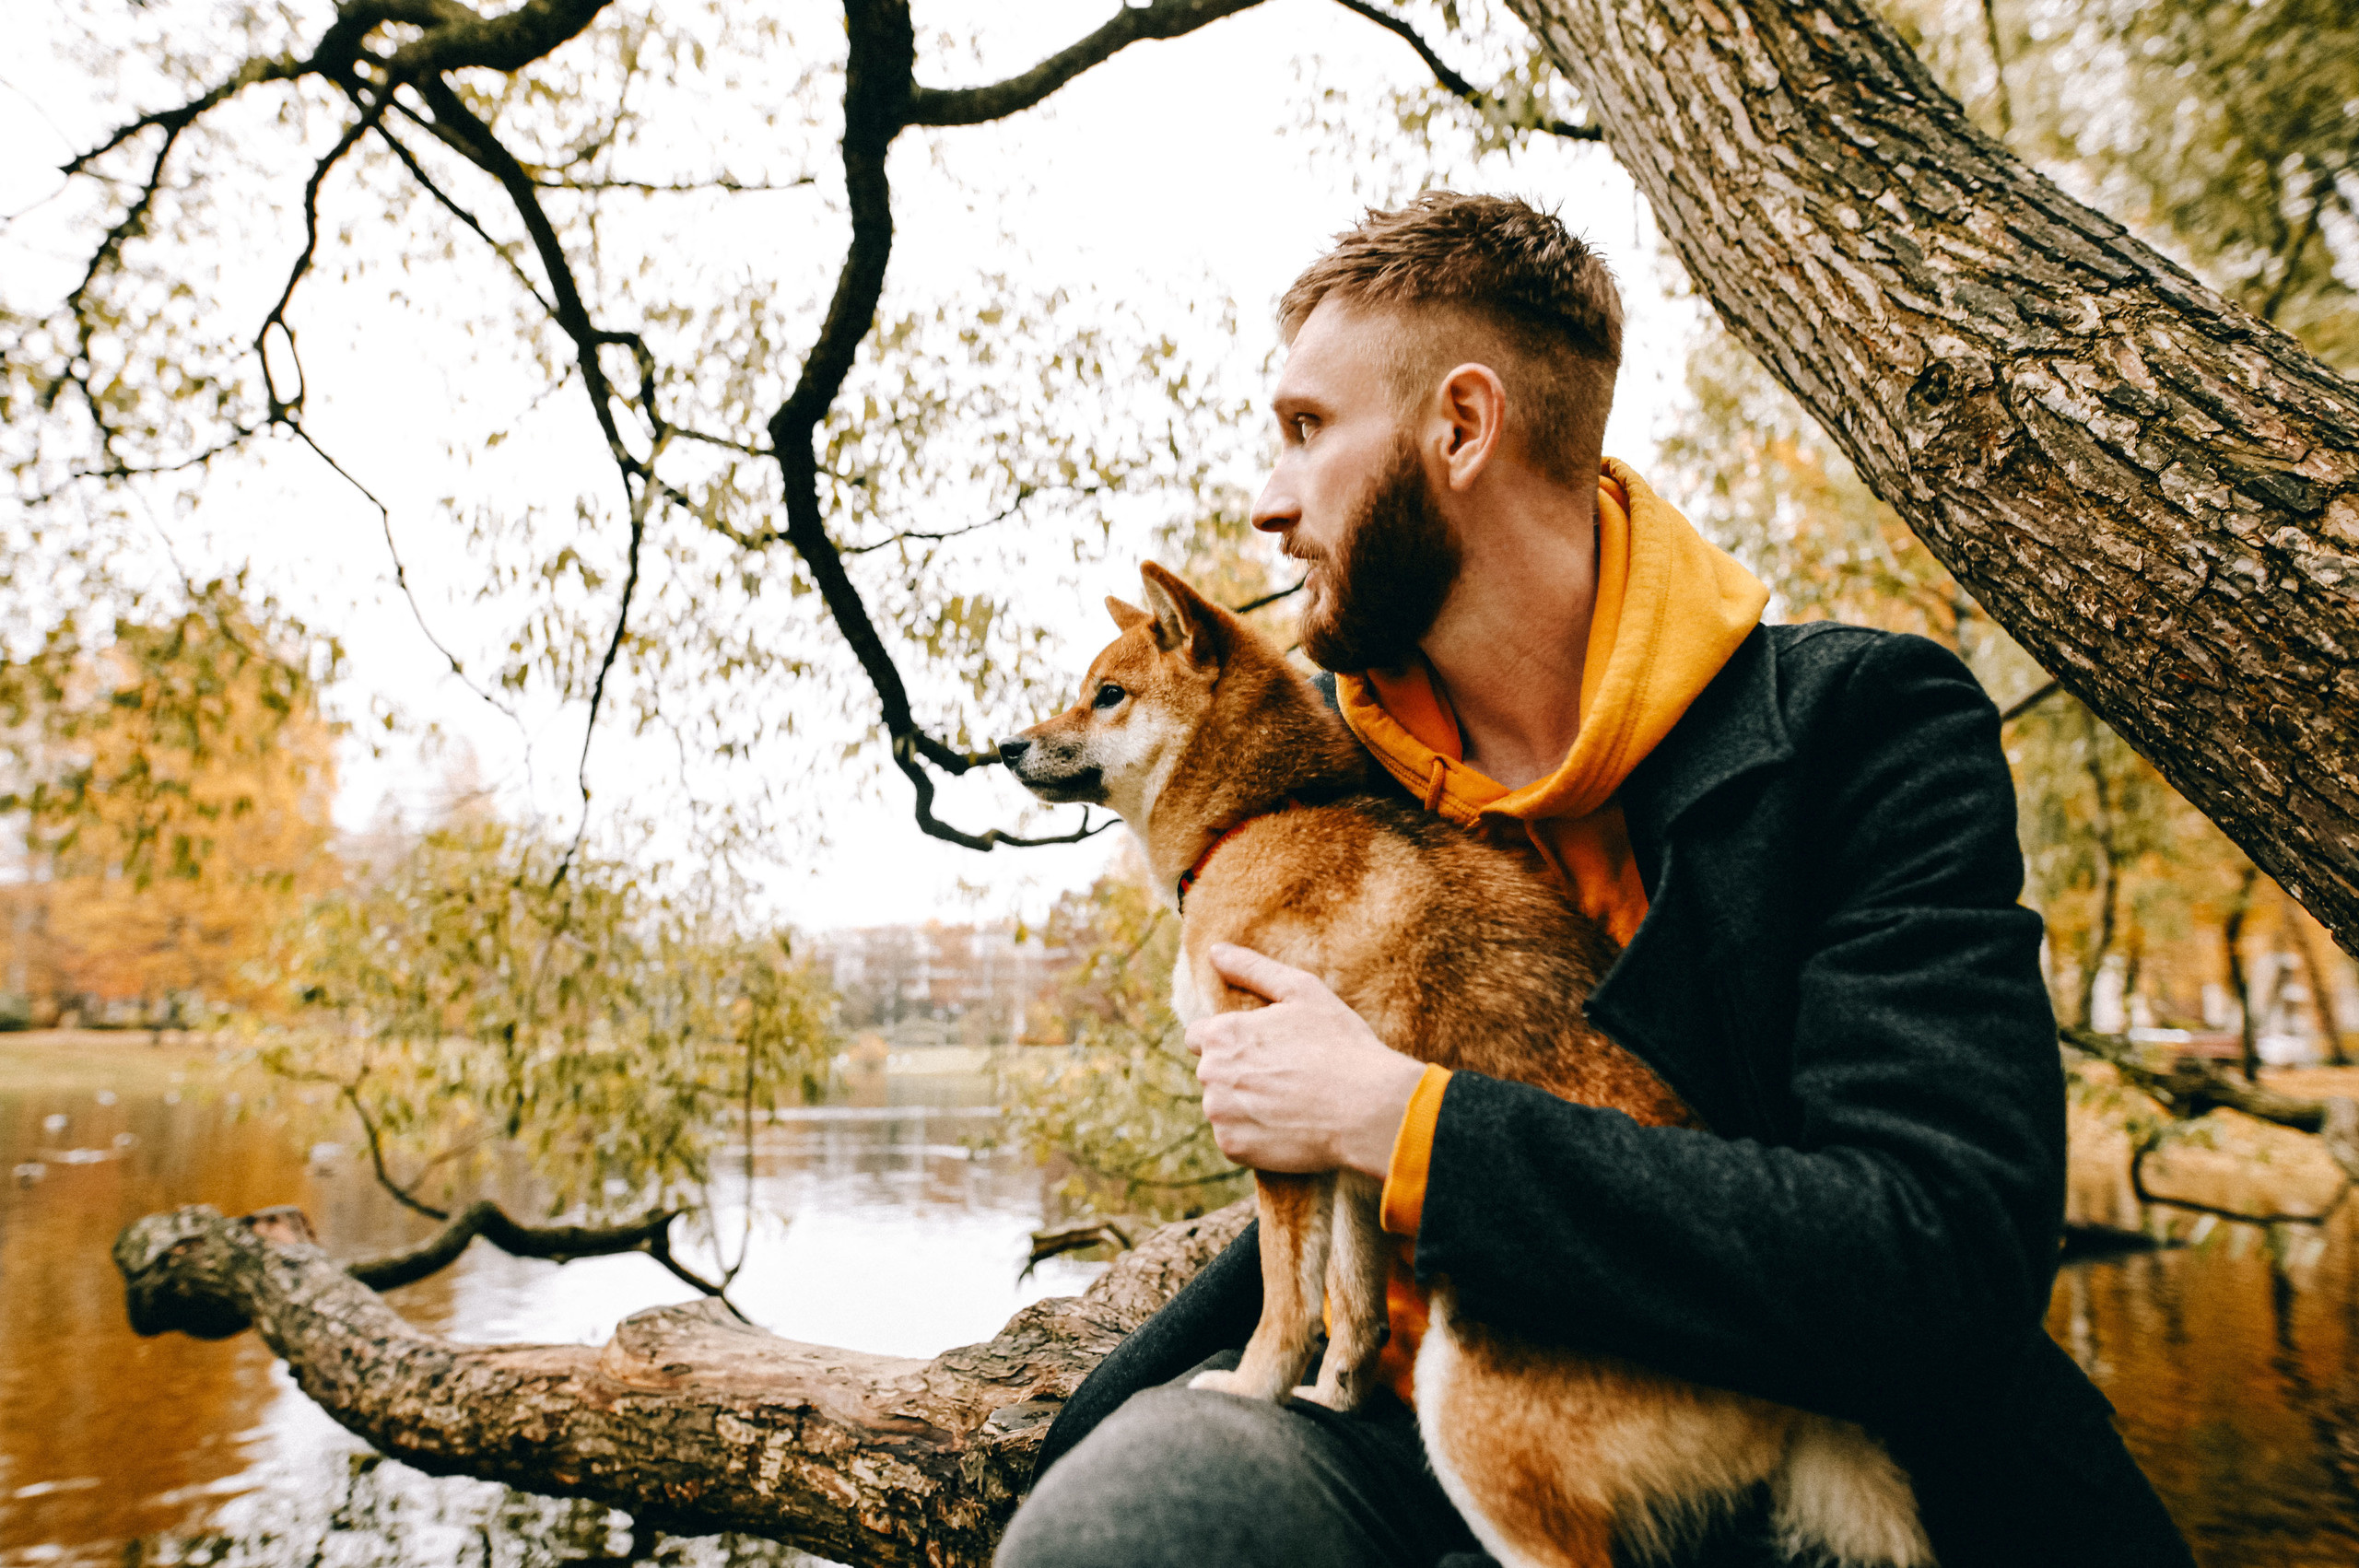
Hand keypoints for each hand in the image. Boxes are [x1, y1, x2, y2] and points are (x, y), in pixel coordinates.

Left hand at [1186, 942, 1426, 1177]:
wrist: (1366, 1109)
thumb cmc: (1339, 1045)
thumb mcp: (1302, 991)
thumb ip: (1252, 968)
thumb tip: (1215, 951)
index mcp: (1222, 1034)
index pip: (1199, 1037)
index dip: (1231, 1041)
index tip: (1262, 1049)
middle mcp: (1211, 1074)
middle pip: (1212, 1073)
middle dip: (1237, 1073)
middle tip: (1284, 1076)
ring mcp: (1220, 1114)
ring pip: (1222, 1107)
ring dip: (1244, 1106)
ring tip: (1289, 1102)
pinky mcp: (1233, 1147)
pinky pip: (1234, 1139)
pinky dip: (1254, 1136)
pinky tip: (1287, 1126)